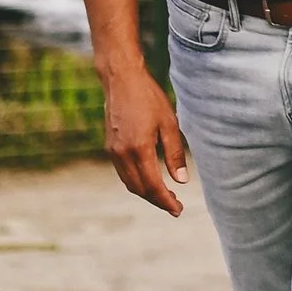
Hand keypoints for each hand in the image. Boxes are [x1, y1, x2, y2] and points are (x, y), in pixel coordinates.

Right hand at [102, 65, 188, 214]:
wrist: (122, 80)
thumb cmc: (149, 98)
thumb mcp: (169, 123)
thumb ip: (174, 153)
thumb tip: (181, 181)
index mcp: (139, 149)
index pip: (153, 186)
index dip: (166, 201)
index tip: (178, 210)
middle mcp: (122, 155)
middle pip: (140, 189)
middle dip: (157, 200)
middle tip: (174, 206)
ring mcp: (113, 152)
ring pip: (129, 183)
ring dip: (146, 193)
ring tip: (164, 196)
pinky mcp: (109, 147)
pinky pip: (123, 173)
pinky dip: (136, 181)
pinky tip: (148, 179)